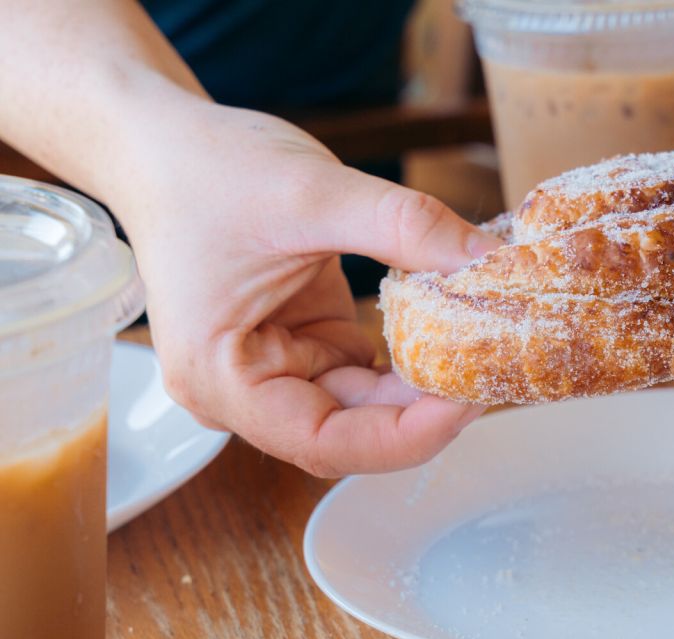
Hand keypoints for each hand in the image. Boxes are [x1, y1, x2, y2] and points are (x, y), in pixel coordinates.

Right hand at [115, 101, 501, 475]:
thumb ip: (404, 227)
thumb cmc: (206, 169)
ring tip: (485, 348)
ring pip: (369, 406)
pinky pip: (371, 372)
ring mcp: (279, 373)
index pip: (324, 443)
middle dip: (426, 409)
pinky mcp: (307, 348)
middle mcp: (246, 393)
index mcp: (221, 379)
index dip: (404, 436)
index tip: (468, 401)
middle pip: (353, 432)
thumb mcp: (311, 191)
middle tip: (495, 369)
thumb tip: (490, 259)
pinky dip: (415, 356)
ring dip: (426, 384)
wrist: (165, 146)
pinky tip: (456, 332)